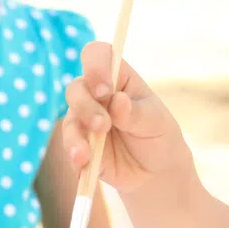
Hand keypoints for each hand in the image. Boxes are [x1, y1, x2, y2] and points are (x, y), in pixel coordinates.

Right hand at [61, 41, 188, 193]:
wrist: (157, 172)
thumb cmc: (159, 136)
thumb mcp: (156, 123)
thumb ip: (136, 113)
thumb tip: (117, 100)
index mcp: (119, 78)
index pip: (99, 55)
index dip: (95, 66)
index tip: (105, 90)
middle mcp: (97, 95)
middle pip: (76, 88)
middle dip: (85, 106)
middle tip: (103, 125)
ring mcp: (85, 119)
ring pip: (69, 119)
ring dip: (75, 136)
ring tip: (86, 155)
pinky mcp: (80, 144)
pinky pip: (70, 146)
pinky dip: (74, 156)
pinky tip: (83, 166)